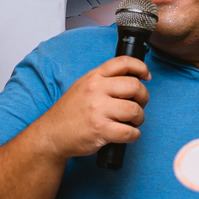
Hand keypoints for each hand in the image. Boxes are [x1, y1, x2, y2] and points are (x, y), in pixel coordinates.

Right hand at [35, 56, 150, 161]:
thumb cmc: (69, 113)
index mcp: (93, 77)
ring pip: (135, 110)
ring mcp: (98, 110)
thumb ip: (102, 81)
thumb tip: (129, 81)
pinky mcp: (100, 130)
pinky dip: (134, 135)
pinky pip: (129, 132)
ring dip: (139, 118)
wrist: (52, 134)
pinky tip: (127, 135)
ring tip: (132, 122)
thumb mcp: (82, 87)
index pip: (123, 63)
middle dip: (143, 97)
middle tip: (138, 105)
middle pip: (135, 86)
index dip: (141, 68)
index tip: (146, 76)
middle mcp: (96, 90)